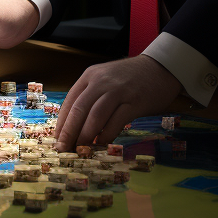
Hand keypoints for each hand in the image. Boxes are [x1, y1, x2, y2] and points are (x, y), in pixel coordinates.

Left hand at [54, 55, 181, 149]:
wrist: (160, 67)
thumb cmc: (130, 78)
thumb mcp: (105, 79)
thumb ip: (91, 97)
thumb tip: (75, 126)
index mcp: (90, 76)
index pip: (70, 102)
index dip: (62, 123)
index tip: (57, 139)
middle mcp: (101, 82)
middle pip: (79, 110)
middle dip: (69, 133)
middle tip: (63, 149)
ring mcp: (118, 91)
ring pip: (95, 116)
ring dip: (86, 136)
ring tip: (81, 150)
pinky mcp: (134, 102)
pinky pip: (116, 121)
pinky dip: (106, 135)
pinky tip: (101, 144)